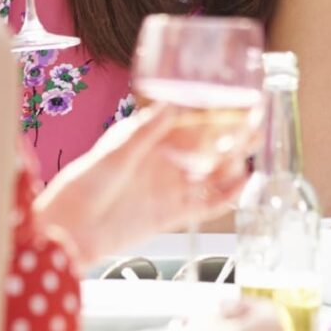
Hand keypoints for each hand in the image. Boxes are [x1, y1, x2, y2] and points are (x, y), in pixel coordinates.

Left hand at [35, 104, 255, 262]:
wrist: (72, 230)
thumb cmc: (84, 184)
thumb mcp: (115, 152)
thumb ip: (146, 132)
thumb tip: (172, 104)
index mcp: (149, 138)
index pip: (189, 120)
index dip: (214, 112)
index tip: (237, 101)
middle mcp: (163, 160)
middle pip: (206, 146)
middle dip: (232, 136)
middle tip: (257, 125)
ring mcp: (169, 187)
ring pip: (210, 174)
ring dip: (232, 164)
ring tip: (252, 152)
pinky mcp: (172, 213)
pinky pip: (206, 203)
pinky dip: (226, 195)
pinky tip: (243, 183)